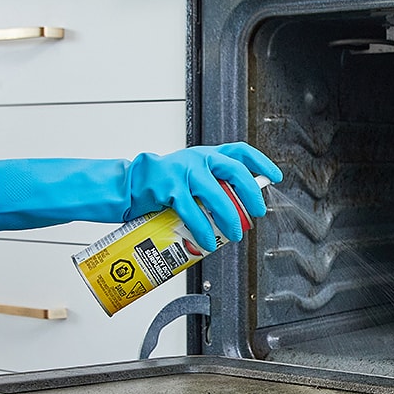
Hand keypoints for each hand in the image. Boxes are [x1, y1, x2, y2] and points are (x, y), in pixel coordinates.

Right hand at [0, 142, 282, 248]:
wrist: (119, 188)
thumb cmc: (153, 189)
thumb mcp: (183, 181)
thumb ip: (204, 188)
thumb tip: (233, 211)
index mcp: (201, 155)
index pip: (238, 151)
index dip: (260, 162)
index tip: (274, 176)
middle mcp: (194, 158)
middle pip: (234, 171)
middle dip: (251, 193)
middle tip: (257, 213)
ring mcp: (181, 172)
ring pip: (217, 195)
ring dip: (231, 218)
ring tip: (236, 235)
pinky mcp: (167, 189)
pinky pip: (193, 212)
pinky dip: (204, 230)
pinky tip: (209, 243)